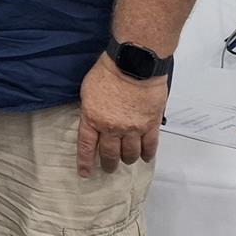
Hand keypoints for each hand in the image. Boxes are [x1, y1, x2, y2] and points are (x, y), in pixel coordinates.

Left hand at [76, 53, 166, 177]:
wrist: (134, 63)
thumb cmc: (109, 70)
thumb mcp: (88, 90)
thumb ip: (90, 109)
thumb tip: (93, 119)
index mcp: (92, 118)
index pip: (87, 147)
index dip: (85, 162)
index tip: (85, 173)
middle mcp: (112, 128)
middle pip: (110, 154)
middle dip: (108, 164)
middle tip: (109, 168)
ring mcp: (133, 128)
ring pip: (130, 153)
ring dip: (128, 159)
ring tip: (127, 160)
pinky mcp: (151, 124)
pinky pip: (150, 146)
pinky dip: (147, 154)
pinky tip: (145, 157)